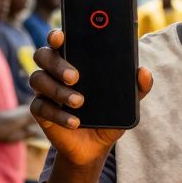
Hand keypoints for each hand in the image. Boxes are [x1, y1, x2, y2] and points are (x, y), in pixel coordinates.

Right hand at [29, 29, 152, 166]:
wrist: (95, 147)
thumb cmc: (108, 117)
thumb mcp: (126, 104)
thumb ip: (138, 88)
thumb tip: (143, 72)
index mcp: (73, 60)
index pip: (59, 40)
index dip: (56, 35)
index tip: (61, 36)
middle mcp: (54, 72)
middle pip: (43, 55)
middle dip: (57, 63)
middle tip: (76, 76)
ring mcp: (45, 91)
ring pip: (38, 79)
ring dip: (58, 90)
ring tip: (79, 101)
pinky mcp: (41, 112)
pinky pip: (40, 108)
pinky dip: (59, 115)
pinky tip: (75, 121)